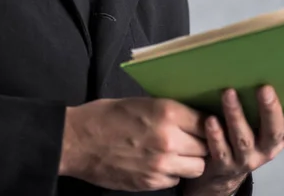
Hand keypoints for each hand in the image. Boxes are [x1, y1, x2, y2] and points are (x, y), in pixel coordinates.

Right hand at [59, 97, 208, 190]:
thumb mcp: (140, 102)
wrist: (77, 141)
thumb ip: (168, 111)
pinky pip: (176, 179)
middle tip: (190, 137)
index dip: (205, 122)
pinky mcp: (151, 182)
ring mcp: (161, 164)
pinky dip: (173, 172)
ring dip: (190, 159)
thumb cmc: (105, 115)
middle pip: (205, 146)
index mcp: (166, 112)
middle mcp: (169, 139)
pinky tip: (159, 162)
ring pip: (196, 166)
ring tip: (178, 152)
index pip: (205, 121)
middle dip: (200, 141)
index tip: (202, 122)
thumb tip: (190, 115)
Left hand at [184, 86, 283, 195]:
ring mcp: (245, 158)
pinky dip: (215, 135)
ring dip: (236, 115)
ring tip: (228, 93)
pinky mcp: (224, 163)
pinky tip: (210, 120)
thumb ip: (266, 107)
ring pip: (243, 138)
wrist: (223, 171)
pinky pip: (220, 150)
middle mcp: (266, 149)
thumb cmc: (245, 136)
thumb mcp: (260, 125)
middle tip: (264, 88)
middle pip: (272, 131)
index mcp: (278, 137)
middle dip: (269, 110)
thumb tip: (270, 66)